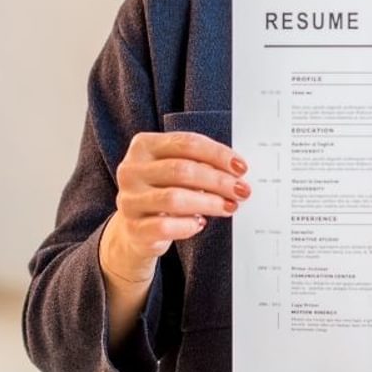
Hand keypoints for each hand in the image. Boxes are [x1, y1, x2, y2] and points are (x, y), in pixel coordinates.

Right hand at [100, 131, 249, 284]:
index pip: (186, 143)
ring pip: (174, 198)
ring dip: (209, 203)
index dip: (217, 154)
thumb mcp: (176, 170)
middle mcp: (131, 170)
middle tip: (242, 190)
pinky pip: (165, 226)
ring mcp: (130, 200)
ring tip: (229, 207)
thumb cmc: (164, 190)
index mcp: (143, 146)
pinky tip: (200, 223)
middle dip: (218, 180)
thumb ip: (199, 164)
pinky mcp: (134, 228)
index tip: (241, 167)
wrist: (137, 227)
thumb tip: (235, 172)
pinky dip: (188, 225)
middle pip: (181, 170)